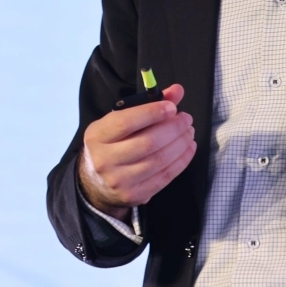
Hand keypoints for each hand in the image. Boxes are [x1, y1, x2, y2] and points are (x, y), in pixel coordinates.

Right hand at [79, 84, 195, 221]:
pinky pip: (165, 176)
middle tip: (186, 119)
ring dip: (180, 144)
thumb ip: (147, 104)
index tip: (172, 107)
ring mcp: (119, 180)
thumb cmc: (111, 144)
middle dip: (173, 129)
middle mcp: (104, 159)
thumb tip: (177, 91)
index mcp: (97, 135)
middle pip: (147, 142)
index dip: (152, 113)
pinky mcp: (134, 195)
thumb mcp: (119, 121)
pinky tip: (188, 148)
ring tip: (189, 132)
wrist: (96, 182)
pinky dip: (181, 160)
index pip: (125, 122)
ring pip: (159, 160)